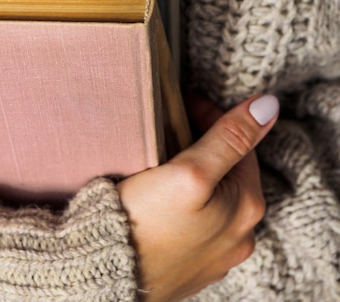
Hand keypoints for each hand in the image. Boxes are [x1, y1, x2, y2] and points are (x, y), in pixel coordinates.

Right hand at [117, 94, 278, 301]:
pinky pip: (194, 224)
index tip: (184, 99)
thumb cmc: (144, 224)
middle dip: (205, 145)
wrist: (107, 276)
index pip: (239, 144)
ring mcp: (214, 255)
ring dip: (196, 177)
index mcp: (246, 208)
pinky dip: (184, 205)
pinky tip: (162, 201)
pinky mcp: (189, 266)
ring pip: (212, 200)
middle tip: (173, 125)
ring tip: (165, 160)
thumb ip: (228, 139)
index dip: (213, 115)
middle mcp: (239, 236)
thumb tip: (268, 105)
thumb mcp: (189, 173)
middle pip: (228, 173)